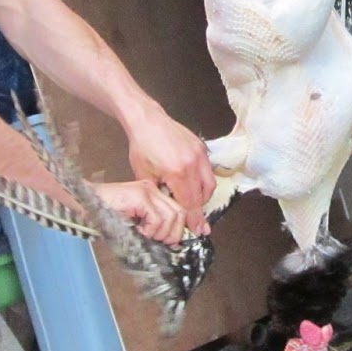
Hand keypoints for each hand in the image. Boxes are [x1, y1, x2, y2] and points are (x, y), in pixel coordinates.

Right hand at [94, 180, 188, 244]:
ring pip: (172, 216)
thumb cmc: (103, 215)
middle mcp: (152, 189)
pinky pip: (157, 219)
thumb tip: (169, 241)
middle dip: (173, 234)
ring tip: (145, 235)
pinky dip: (150, 231)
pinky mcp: (140, 196)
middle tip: (159, 242)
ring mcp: (147, 190)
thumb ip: (152, 226)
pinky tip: (137, 231)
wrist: (83, 204)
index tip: (171, 243)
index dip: (178, 229)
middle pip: (180, 213)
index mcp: (151, 193)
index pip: (178, 210)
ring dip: (160, 233)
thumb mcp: (133, 222)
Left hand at [126, 111, 213, 233]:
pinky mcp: (201, 148)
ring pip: (209, 184)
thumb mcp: (144, 175)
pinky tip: (191, 183)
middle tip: (194, 218)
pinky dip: (202, 180)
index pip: (190, 203)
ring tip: (191, 199)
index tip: (200, 230)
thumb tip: (169, 209)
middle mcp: (192, 164)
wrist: (147, 120)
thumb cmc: (142, 146)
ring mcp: (199, 154)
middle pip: (203, 195)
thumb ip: (159, 194)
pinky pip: (207, 170)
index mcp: (177, 173)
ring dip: (202, 195)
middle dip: (198, 209)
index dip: (194, 219)